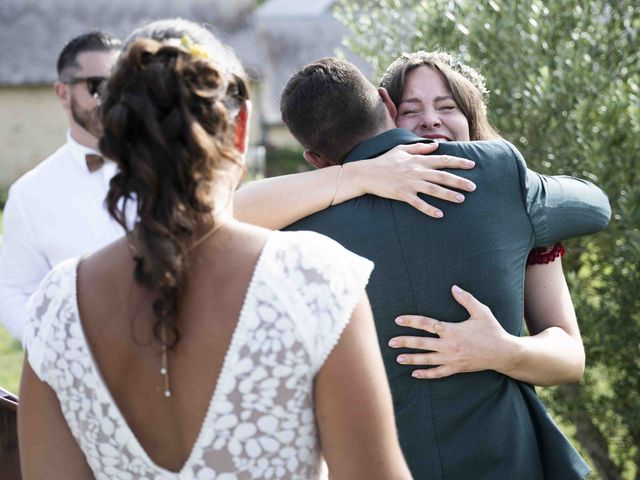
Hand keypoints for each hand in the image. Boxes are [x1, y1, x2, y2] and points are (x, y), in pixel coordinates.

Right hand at [350, 143, 476, 217]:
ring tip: (461, 200)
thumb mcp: (401, 149)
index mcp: (417, 160)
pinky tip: (439, 215)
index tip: (472, 165)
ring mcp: (409, 183)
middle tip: (473, 187)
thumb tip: (436, 146)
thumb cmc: (384, 161)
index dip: (458, 162)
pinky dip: (429, 209)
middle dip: (459, 181)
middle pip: (442, 176)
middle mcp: (416, 171)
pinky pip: (418, 203)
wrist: (366, 173)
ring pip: (433, 189)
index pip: (442, 159)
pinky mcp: (402, 194)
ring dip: (448, 195)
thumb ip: (419, 147)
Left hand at [388, 285, 511, 378]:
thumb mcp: (481, 311)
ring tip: (398, 358)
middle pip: (422, 343)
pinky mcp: (456, 368)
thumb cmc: (492, 330)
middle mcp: (449, 345)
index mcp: (452, 330)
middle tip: (390, 342)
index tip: (398, 320)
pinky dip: (426, 374)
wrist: (504, 353)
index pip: (427, 324)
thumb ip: (466, 299)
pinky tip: (415, 374)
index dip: (411, 321)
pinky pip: (438, 373)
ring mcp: (452, 359)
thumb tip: (453, 287)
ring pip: (427, 359)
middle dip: (405, 342)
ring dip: (412, 359)